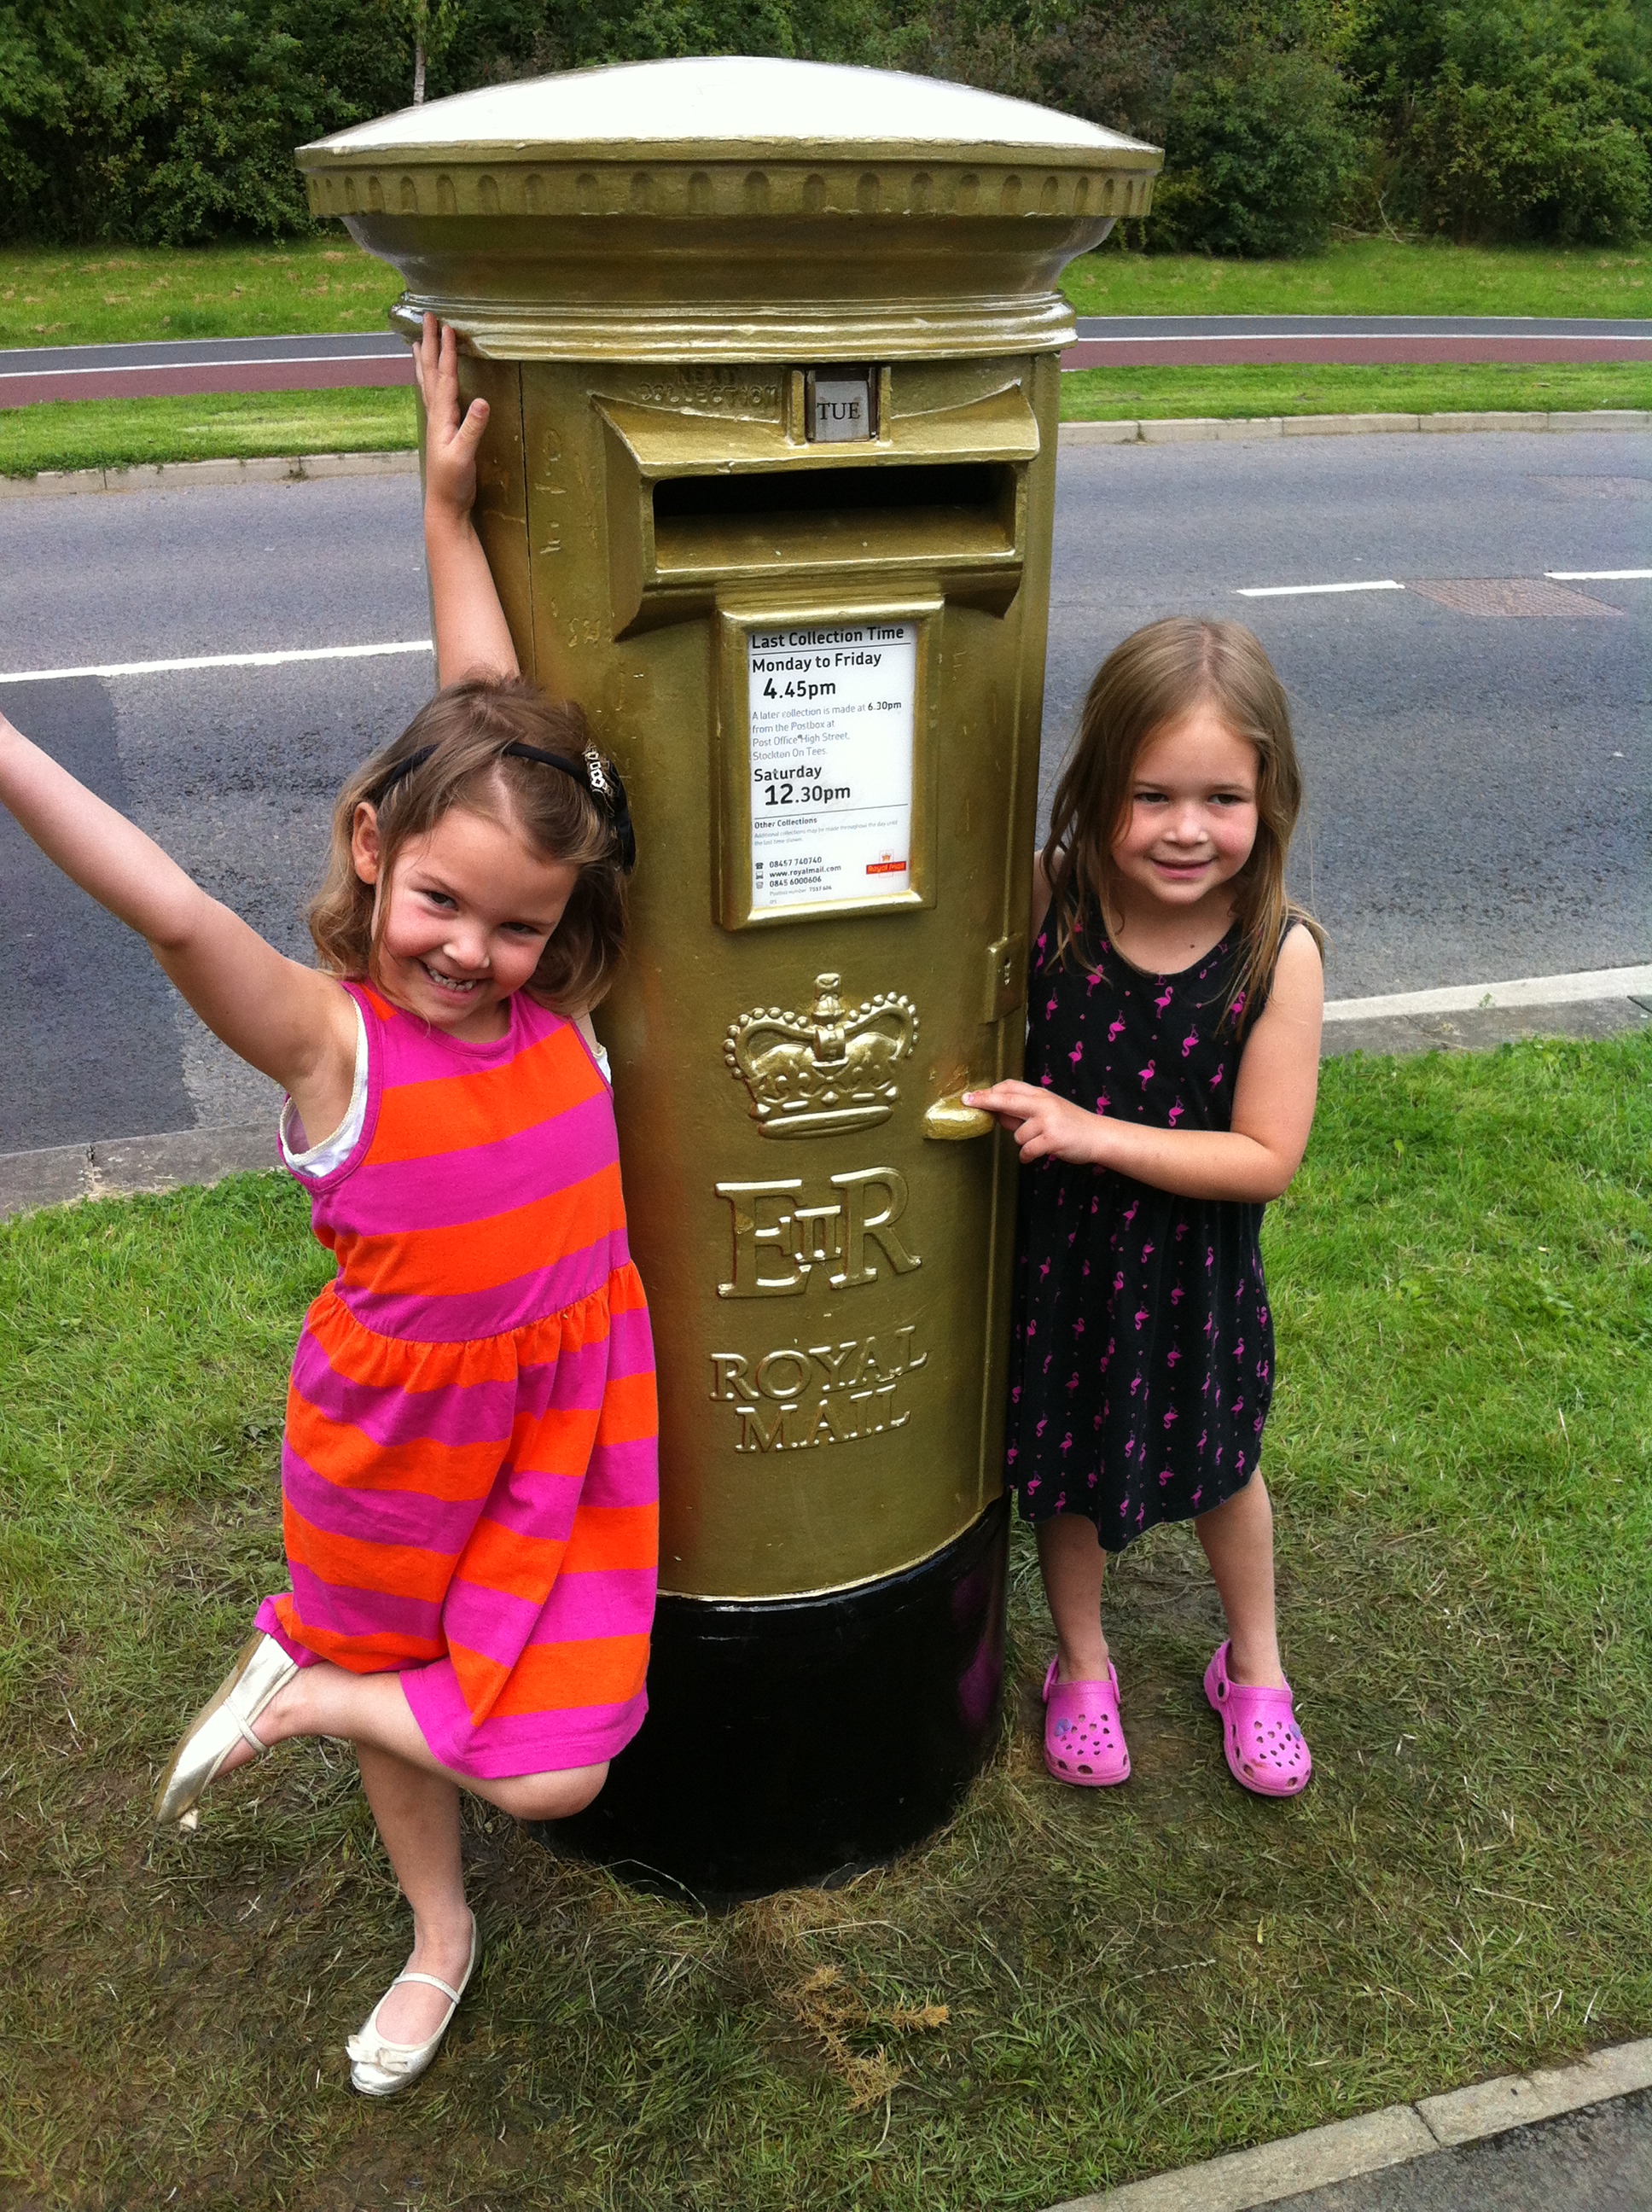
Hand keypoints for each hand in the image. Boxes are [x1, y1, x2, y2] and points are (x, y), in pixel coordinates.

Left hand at [415, 312, 488, 523]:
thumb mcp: (465, 456)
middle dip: (429, 343)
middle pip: (430, 371)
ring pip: (427, 382)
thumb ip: (472, 428)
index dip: (447, 351)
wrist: (444, 506)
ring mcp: (436, 422)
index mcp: (442, 417)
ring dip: (424, 358)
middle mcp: (436, 415)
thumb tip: (481, 400)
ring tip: (418, 339)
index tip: (447, 326)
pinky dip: (429, 380)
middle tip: (426, 317)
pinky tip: (430, 378)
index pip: (444, 377)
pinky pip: (432, 396)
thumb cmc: (454, 483)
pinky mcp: (442, 431)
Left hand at [962, 1079, 1106, 1165]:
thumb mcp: (1048, 1110)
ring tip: (1038, 1142)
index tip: (972, 1095)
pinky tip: (1033, 1156)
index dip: (990, 1091)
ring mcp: (1048, 1121)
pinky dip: (1027, 1156)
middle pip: (1008, 1100)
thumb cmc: (1070, 1124)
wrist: (1098, 1136)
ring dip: (1023, 1142)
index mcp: (1041, 1095)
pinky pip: (1027, 1150)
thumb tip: (996, 1113)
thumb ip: (1024, 1111)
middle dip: (986, 1100)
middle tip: (967, 1101)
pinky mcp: (1052, 1139)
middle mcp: (1044, 1104)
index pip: (1011, 1087)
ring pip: (1017, 1134)